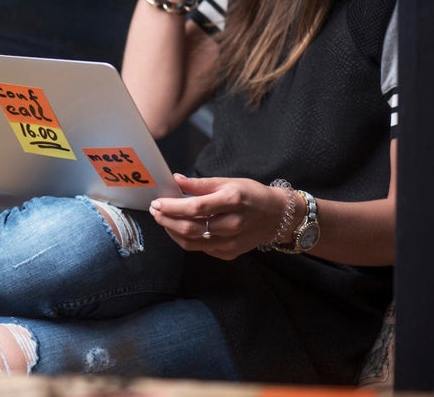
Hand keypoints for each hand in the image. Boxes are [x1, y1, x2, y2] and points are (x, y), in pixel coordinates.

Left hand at [149, 174, 289, 259]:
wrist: (277, 216)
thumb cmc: (251, 195)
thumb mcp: (228, 182)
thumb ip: (200, 184)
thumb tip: (176, 180)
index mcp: (233, 201)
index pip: (195, 208)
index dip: (172, 207)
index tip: (157, 202)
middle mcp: (233, 224)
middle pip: (191, 228)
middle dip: (167, 220)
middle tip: (155, 211)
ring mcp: (232, 242)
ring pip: (192, 242)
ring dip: (172, 231)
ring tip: (163, 219)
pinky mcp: (230, 253)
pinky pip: (200, 248)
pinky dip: (185, 239)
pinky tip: (178, 228)